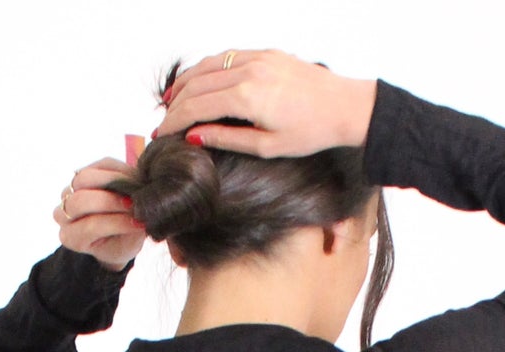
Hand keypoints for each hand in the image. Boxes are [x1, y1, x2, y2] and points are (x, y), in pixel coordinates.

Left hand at [53, 158, 144, 269]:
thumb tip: (135, 205)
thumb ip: (129, 228)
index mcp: (71, 238)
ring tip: (132, 189)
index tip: (137, 222)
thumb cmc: (123, 242)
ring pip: (84, 178)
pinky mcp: (85, 172)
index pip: (91, 226)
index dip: (115, 222)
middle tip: (133, 204)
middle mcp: (64, 214)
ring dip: (111, 182)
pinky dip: (117, 171)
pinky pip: (99, 165)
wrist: (118, 231)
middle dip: (110, 201)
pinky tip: (130, 181)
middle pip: (81, 201)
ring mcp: (70, 191)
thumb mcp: (128, 245)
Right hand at [151, 49, 376, 158]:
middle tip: (162, 122)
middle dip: (174, 104)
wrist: (343, 107)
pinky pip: (225, 56)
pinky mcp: (265, 52)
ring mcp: (256, 57)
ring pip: (207, 65)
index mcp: (247, 97)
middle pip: (196, 84)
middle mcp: (248, 71)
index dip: (174, 121)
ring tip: (172, 101)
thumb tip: (194, 136)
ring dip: (185, 83)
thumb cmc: (310, 132)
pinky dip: (206, 69)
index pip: (196, 106)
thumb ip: (227, 138)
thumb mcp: (266, 146)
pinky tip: (199, 83)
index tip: (161, 134)